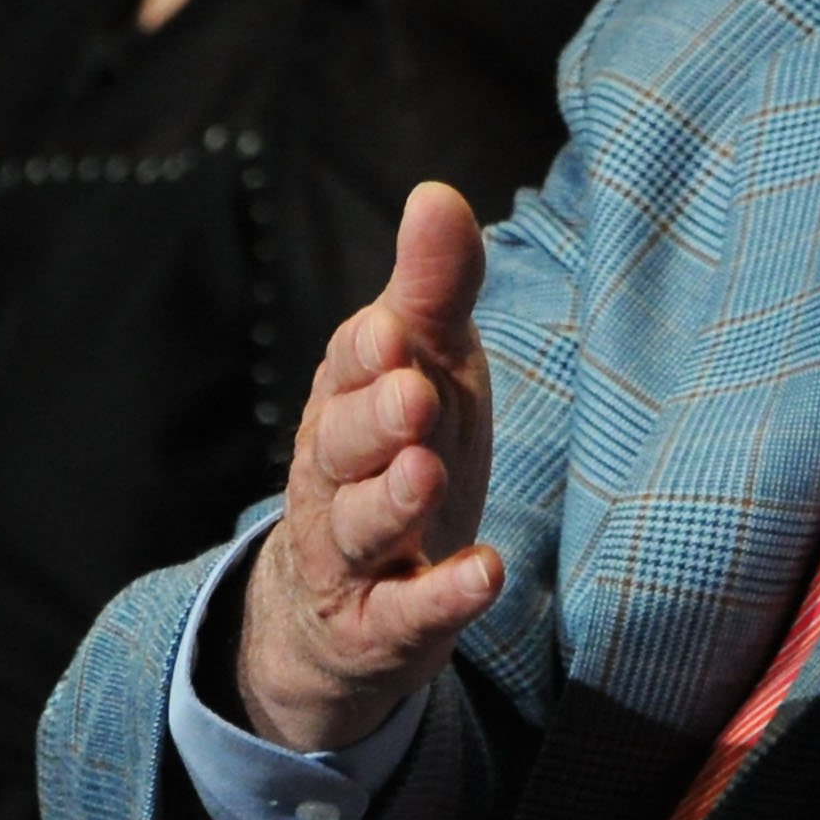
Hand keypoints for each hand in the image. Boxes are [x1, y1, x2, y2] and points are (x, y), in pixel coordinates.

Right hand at [237, 182, 501, 751]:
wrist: (338, 609)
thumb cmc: (397, 456)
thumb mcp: (427, 367)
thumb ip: (435, 290)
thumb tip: (436, 193)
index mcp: (348, 402)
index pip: (349, 369)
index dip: (370, 354)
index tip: (397, 331)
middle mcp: (335, 476)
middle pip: (343, 445)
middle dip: (375, 418)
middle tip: (413, 395)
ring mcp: (351, 556)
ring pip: (356, 527)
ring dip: (392, 500)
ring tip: (425, 472)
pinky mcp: (378, 626)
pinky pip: (404, 614)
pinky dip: (441, 597)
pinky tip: (484, 575)